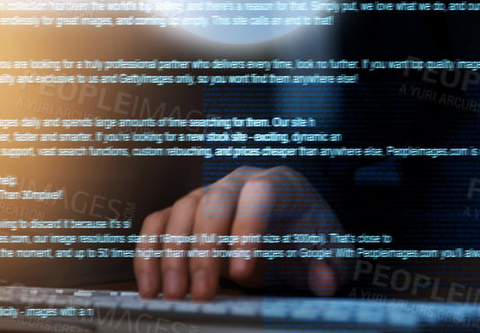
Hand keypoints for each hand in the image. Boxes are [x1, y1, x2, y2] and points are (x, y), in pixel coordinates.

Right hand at [133, 166, 346, 299]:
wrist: (288, 235)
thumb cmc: (307, 240)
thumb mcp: (328, 252)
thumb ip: (330, 265)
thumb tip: (326, 281)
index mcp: (279, 184)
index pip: (260, 195)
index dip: (248, 229)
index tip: (241, 272)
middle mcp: (239, 182)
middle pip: (213, 202)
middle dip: (204, 249)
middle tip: (202, 294)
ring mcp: (207, 195)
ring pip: (180, 212)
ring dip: (172, 256)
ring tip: (175, 297)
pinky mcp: (183, 214)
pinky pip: (156, 225)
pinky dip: (149, 254)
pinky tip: (152, 289)